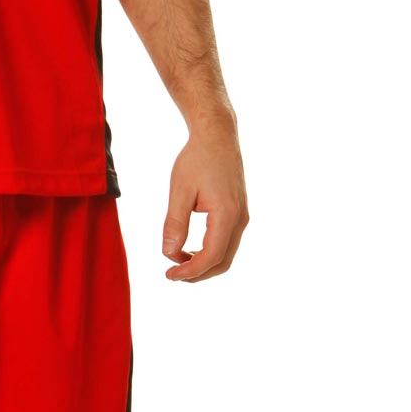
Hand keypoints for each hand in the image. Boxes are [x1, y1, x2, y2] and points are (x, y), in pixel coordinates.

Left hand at [162, 122, 248, 281]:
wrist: (217, 136)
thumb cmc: (197, 159)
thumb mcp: (180, 190)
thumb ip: (174, 223)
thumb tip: (168, 254)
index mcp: (227, 214)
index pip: (211, 256)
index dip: (189, 271)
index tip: (168, 275)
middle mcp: (240, 219)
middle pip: (222, 262)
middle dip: (197, 273)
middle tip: (172, 275)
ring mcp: (242, 217)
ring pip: (226, 254)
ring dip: (203, 264)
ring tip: (178, 262)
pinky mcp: (239, 213)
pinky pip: (227, 242)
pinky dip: (210, 252)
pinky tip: (189, 249)